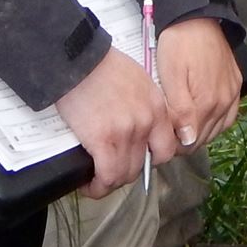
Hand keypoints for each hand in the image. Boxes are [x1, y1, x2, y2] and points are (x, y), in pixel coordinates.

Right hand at [54, 48, 175, 196]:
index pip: (166, 149)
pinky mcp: (104, 140)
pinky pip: (107, 176)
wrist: (79, 60)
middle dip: (126, 172)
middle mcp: (147, 122)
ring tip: (96, 179)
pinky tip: (88, 184)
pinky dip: (97, 186)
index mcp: (157, 107)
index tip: (136, 161)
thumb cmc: (102, 66)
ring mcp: (127, 133)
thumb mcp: (137, 81)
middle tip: (110, 169)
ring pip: (124, 175)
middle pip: (143, 166)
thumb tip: (137, 127)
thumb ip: (144, 106)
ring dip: (109, 182)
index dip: (150, 160)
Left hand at [151, 17, 240, 153]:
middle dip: (185, 141)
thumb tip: (188, 140)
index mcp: (206, 102)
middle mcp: (224, 102)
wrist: (198, 16)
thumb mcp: (170, 75)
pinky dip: (216, 122)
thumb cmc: (179, 43)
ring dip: (200, 133)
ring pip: (216, 130)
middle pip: (203, 138)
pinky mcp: (236, 85)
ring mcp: (233, 94)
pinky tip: (205, 117)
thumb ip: (180, 110)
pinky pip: (229, 116)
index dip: (172, 144)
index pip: (189, 142)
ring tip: (182, 124)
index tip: (160, 137)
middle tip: (168, 130)